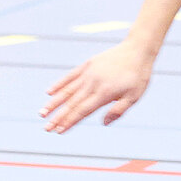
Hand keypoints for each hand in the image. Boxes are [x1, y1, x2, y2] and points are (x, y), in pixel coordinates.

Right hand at [41, 40, 155, 132]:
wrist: (138, 49)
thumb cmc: (138, 75)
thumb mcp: (134, 96)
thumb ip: (118, 110)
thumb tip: (103, 123)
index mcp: (104, 93)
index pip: (82, 111)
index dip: (70, 121)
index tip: (58, 131)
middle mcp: (92, 84)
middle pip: (72, 103)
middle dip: (58, 117)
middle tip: (46, 128)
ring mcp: (88, 73)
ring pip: (67, 90)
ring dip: (54, 103)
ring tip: (42, 113)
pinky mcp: (87, 64)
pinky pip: (70, 76)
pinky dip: (59, 84)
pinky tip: (49, 92)